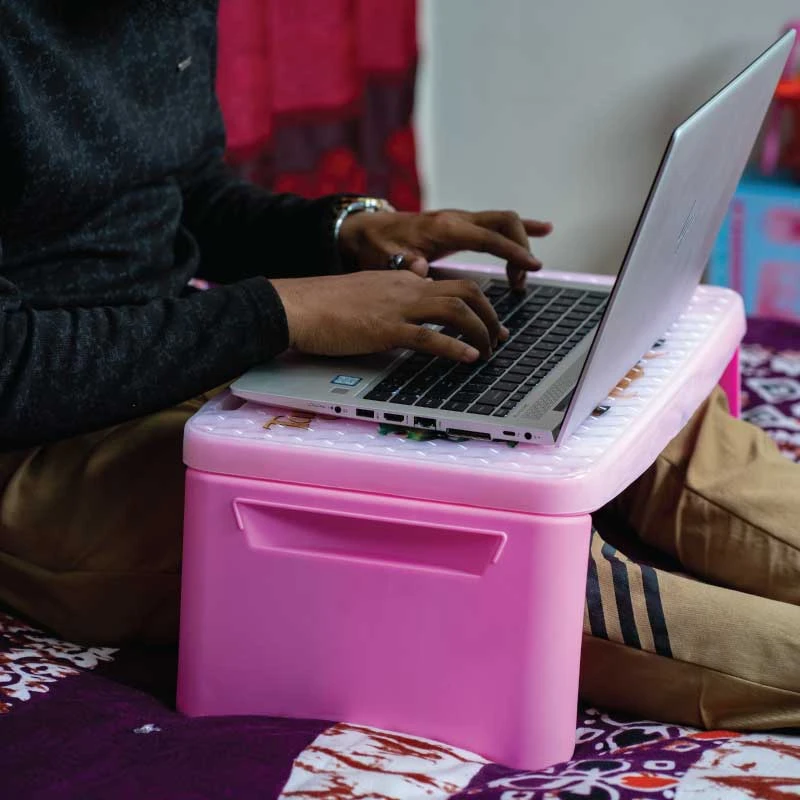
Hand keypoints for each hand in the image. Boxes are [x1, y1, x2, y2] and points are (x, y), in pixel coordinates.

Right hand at [270, 270, 506, 361]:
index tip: (489, 324)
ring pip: (457, 311)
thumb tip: (412, 316)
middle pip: (467, 291)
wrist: (297, 304)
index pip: (453, 284)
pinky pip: (429, 336)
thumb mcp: (368, 294)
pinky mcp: (385, 329)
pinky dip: (454, 348)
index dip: (479, 304)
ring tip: (489, 352)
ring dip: (480, 332)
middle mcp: (407, 288)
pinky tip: (468, 359)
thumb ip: (394, 300)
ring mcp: (397, 307)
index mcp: (404, 279)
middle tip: (500, 339)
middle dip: (491, 316)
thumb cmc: (325, 304)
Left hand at [338, 208, 552, 289]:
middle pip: (505, 222)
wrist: (368, 231)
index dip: (512, 252)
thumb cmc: (378, 246)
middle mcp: (456, 219)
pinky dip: (520, 228)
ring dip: (520, 244)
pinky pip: (496, 223)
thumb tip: (418, 267)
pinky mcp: (462, 225)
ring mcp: (461, 220)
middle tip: (520, 280)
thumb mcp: (385, 258)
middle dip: (521, 248)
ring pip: (504, 222)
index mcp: (444, 228)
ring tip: (522, 276)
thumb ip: (401, 263)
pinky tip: (544, 229)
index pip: (488, 237)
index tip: (531, 268)